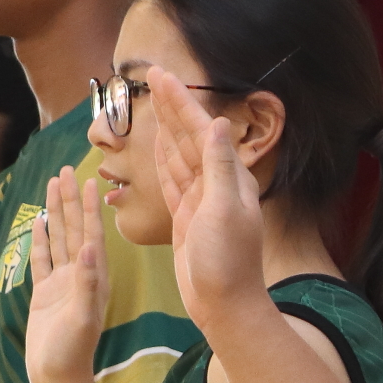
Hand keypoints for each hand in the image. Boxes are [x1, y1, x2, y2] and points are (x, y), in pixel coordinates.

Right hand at [23, 168, 109, 382]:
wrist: (56, 377)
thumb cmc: (73, 351)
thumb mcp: (83, 315)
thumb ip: (88, 282)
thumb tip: (91, 248)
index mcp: (94, 277)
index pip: (92, 233)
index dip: (90, 206)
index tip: (91, 179)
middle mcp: (81, 275)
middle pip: (74, 228)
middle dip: (70, 199)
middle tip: (65, 170)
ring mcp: (62, 283)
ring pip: (58, 238)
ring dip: (55, 212)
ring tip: (52, 185)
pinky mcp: (45, 293)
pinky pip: (42, 259)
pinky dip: (40, 238)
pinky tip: (39, 220)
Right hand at [147, 70, 268, 331]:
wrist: (223, 306)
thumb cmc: (227, 262)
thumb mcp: (224, 210)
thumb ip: (221, 165)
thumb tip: (218, 121)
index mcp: (229, 178)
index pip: (201, 130)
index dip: (180, 102)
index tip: (162, 76)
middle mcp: (217, 184)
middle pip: (190, 136)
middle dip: (172, 106)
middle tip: (153, 76)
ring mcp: (202, 201)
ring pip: (180, 154)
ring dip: (167, 127)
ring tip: (154, 101)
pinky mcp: (188, 217)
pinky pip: (173, 179)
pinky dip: (165, 158)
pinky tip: (160, 144)